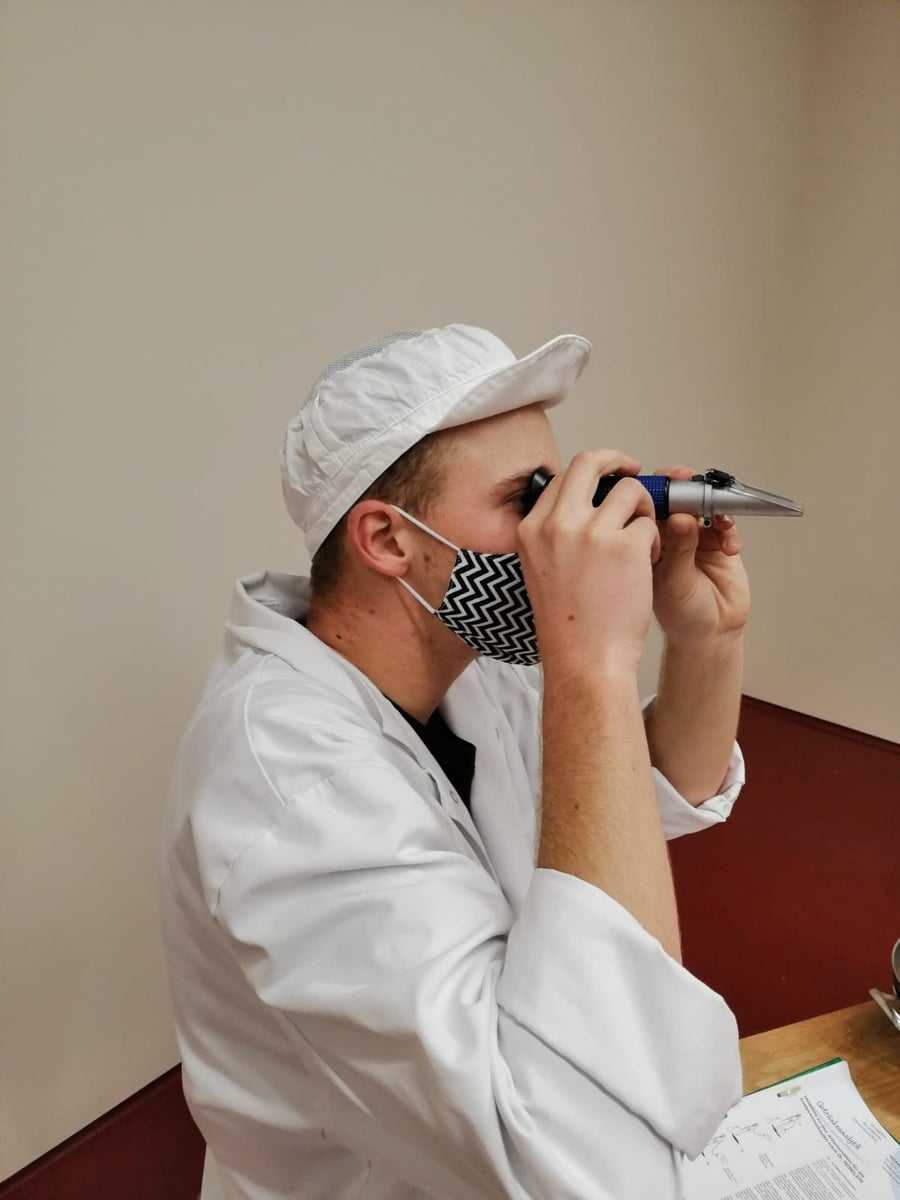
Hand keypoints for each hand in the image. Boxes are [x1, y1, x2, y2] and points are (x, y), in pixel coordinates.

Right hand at [517, 450, 660, 674]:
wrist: (585, 660)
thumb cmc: (569, 624)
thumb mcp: (541, 569)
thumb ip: (555, 532)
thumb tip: (583, 502)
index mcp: (530, 529)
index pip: (561, 477)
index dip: (590, 474)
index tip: (606, 481)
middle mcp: (556, 524)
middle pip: (590, 462)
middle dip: (618, 460)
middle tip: (635, 472)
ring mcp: (590, 532)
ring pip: (629, 490)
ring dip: (644, 509)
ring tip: (643, 541)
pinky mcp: (625, 546)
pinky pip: (650, 525)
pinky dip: (655, 541)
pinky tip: (647, 565)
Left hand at [650, 465, 750, 644]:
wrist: (710, 635)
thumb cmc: (680, 616)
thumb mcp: (674, 583)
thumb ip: (679, 549)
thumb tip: (681, 517)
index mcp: (645, 541)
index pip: (647, 504)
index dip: (657, 490)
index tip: (669, 484)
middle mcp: (668, 535)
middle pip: (676, 497)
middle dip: (687, 489)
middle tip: (696, 486)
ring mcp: (694, 537)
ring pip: (702, 506)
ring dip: (713, 507)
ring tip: (719, 522)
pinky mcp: (718, 543)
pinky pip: (725, 524)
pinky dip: (729, 529)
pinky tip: (729, 547)